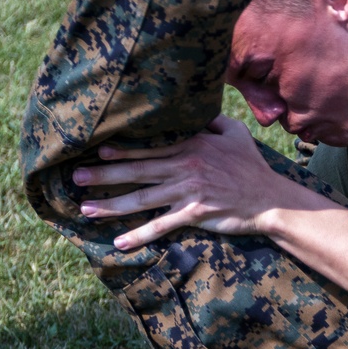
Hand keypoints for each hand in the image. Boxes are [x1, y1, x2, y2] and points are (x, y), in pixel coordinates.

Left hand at [73, 114, 290, 250]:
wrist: (271, 199)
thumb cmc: (252, 166)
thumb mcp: (234, 133)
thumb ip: (211, 120)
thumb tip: (196, 106)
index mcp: (192, 145)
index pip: (150, 147)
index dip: (122, 150)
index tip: (98, 152)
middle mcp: (185, 166)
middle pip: (138, 171)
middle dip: (105, 176)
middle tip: (77, 179)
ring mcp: (188, 191)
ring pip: (143, 199)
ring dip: (112, 205)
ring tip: (87, 209)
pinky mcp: (194, 213)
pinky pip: (161, 225)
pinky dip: (140, 235)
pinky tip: (119, 242)